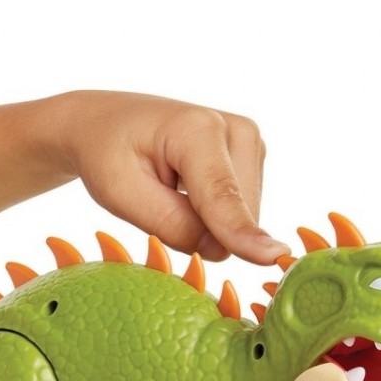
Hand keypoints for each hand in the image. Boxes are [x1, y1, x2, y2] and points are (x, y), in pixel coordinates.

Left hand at [54, 91, 287, 263]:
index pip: (222, 195)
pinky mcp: (254, 156)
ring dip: (209, 222)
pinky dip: (216, 215)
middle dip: (204, 228)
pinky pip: (243, 211)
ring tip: (172, 191)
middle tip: (160, 201)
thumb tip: (226, 252)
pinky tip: (189, 190)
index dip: (241, 232)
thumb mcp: (121, 194)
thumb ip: (175, 226)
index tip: (274, 258)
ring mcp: (250, 141)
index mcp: (197, 129)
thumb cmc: (107, 155)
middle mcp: (237, 128)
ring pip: (245, 217)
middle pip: (239, 215)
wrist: (106, 122)